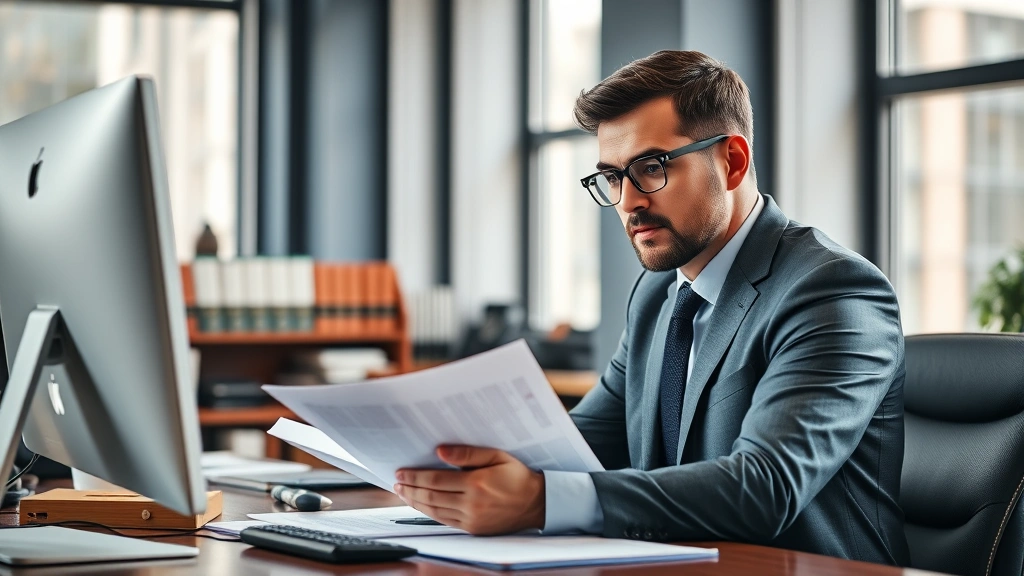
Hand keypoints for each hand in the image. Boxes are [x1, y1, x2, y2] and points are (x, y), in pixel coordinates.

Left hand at [394, 446, 544, 534]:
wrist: (536, 503)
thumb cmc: (517, 477)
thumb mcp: (496, 456)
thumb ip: (467, 454)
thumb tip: (440, 452)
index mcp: (477, 484)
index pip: (436, 480)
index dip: (415, 476)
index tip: (402, 472)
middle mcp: (472, 504)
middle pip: (431, 497)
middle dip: (410, 489)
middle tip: (396, 482)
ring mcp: (472, 519)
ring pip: (435, 511)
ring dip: (415, 502)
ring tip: (403, 493)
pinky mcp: (473, 529)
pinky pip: (445, 521)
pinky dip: (429, 513)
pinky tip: (422, 505)